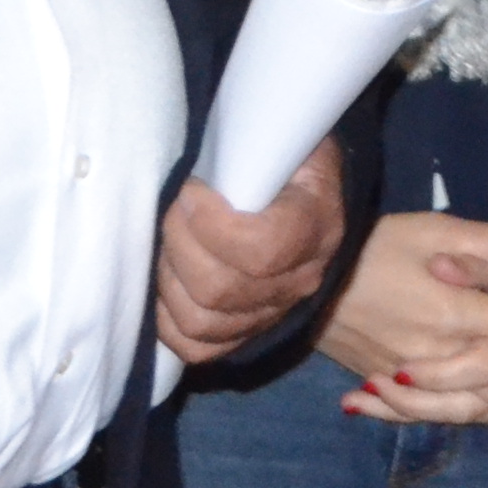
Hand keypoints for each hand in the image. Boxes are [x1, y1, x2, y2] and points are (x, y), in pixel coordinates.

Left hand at [152, 140, 345, 364]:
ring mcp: (274, 311)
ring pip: (201, 321)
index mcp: (318, 228)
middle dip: (180, 245)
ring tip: (172, 244)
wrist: (308, 191)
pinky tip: (171, 285)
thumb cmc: (287, 160)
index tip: (193, 191)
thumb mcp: (287, 140)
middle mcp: (301, 279)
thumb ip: (262, 145)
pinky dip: (170, 321)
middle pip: (220, 289)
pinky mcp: (246, 330)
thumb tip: (220, 151)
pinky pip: (199, 347)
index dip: (212, 226)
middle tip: (176, 210)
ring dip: (169, 280)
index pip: (262, 251)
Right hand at [315, 211, 487, 428]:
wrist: (300, 273)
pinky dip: (459, 418)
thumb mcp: (436, 229)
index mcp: (453, 315)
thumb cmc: (372, 243)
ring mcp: (404, 375)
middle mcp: (433, 355)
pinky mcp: (379, 380)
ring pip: (468, 408)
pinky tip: (482, 417)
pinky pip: (427, 413)